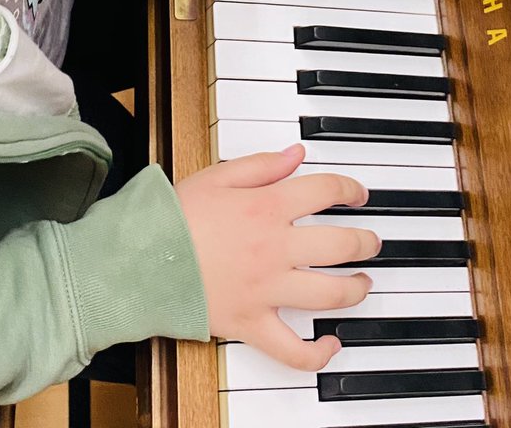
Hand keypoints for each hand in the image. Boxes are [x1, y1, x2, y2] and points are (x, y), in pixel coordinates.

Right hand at [175, 145, 377, 369]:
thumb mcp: (217, 176)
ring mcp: (266, 289)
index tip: (358, 195)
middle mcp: (274, 248)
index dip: (350, 191)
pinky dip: (318, 354)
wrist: (139, 258)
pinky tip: (331, 345)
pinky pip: (292, 350)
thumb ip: (262, 165)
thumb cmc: (173, 216)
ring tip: (362, 284)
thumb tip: (297, 155)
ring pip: (329, 295)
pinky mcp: (251, 323)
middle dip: (365, 242)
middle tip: (371, 242)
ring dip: (356, 289)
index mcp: (266, 207)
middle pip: (340, 244)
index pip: (325, 192)